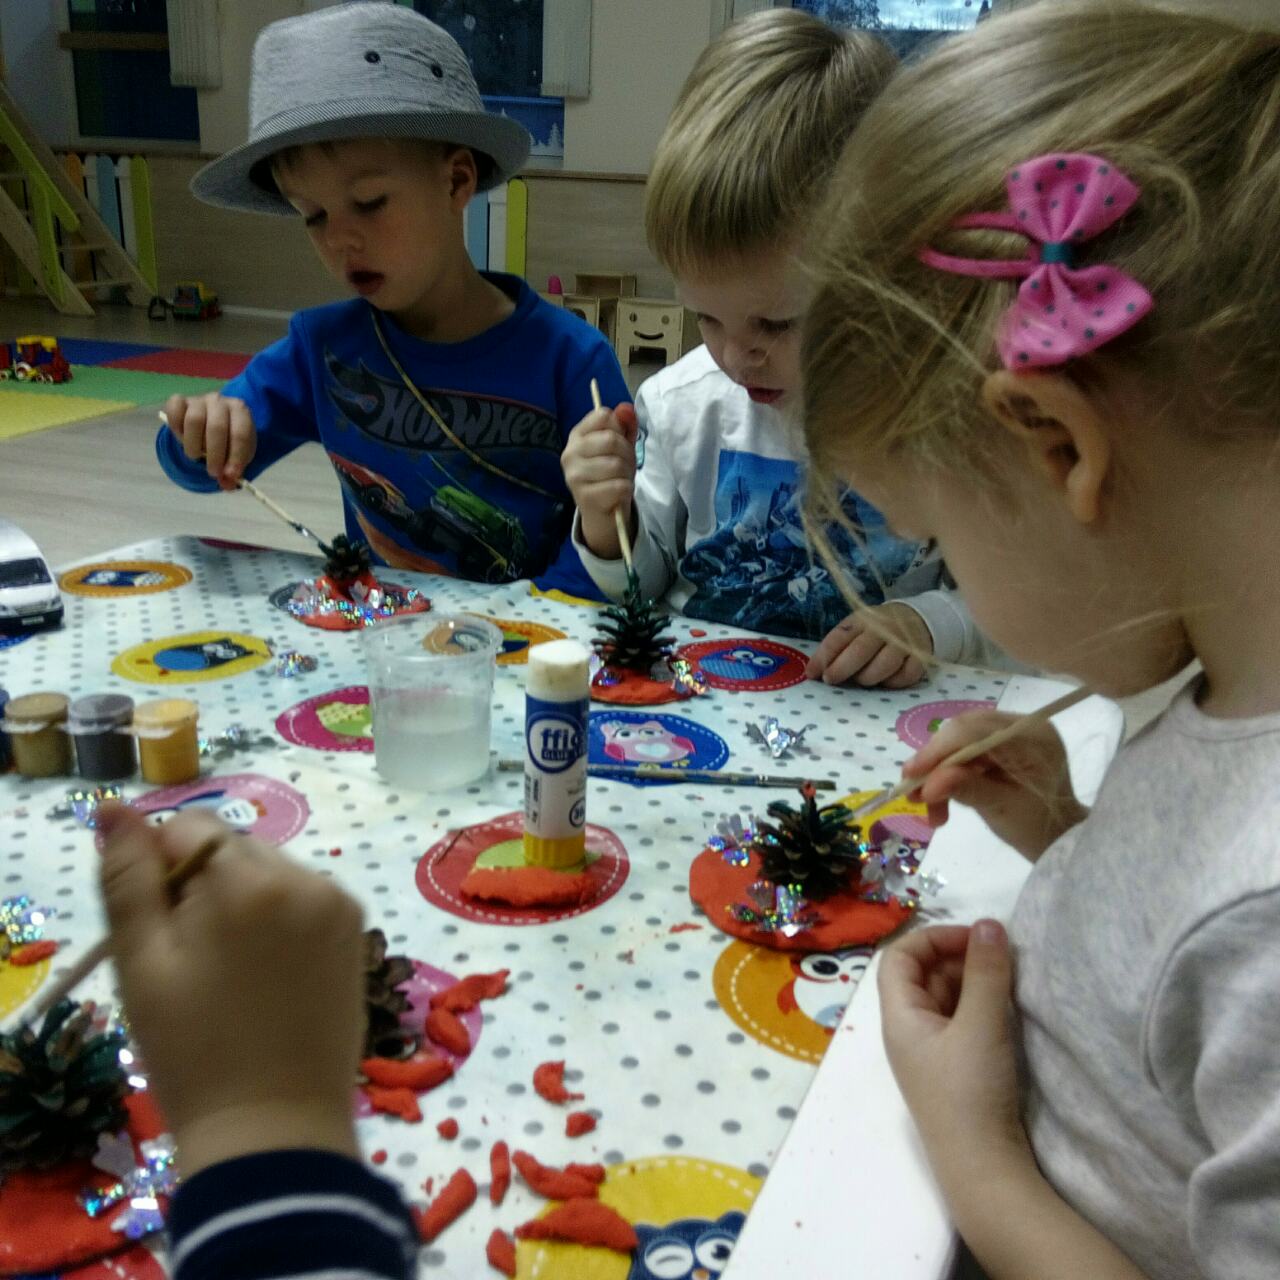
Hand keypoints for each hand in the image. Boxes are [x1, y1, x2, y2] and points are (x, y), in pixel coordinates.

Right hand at [97, 804, 364, 1175]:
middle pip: (233, 849)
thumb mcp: (142, 964)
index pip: (189, 829)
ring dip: (243, 902)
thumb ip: (127, 878)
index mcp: (250, 881)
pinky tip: (267, 977)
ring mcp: (340, 904)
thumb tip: (115, 807)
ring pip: (269, 873)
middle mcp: (307, 877)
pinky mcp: (358, 932)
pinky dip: (279, 921)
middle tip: (193, 961)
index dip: (161, 873)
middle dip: (204, 887)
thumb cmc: (193, 1050)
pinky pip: (304, 899)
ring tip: (231, 975)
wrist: (273, 1128)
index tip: (161, 932)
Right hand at [164, 392, 255, 490]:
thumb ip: (233, 470)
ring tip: (196, 455)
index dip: (235, 457)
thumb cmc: (228, 440)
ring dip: (194, 445)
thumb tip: (227, 484)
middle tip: (213, 472)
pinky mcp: (180, 401)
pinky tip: (183, 439)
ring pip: (194, 420)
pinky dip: (176, 428)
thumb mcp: (236, 456)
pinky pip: (174, 411)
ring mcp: (199, 400)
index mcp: (240, 411)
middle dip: (215, 455)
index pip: (240, 434)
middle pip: (217, 427)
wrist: (213, 423)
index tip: (230, 475)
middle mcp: (220, 401)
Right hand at [562, 401, 638, 559]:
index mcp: (577, 435)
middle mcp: (569, 453)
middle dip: (626, 454)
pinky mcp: (584, 497)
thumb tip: (626, 408)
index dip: (619, 429)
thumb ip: (624, 425)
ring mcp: (574, 476)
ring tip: (620, 480)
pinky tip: (618, 494)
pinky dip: (626, 490)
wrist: (603, 512)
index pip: (603, 416)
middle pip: (611, 440)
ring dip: (626, 474)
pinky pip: (618, 486)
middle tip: (623, 466)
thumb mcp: (621, 446)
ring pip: (615, 465)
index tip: (617, 443)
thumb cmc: (611, 474)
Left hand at [806, 604, 930, 687]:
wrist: (917, 619)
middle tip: (832, 680)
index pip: (839, 637)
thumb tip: (813, 672)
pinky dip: (893, 683)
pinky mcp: (920, 657)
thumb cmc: (876, 630)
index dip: (823, 657)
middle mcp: (883, 629)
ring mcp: (903, 643)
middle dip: (842, 669)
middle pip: (860, 651)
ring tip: (861, 680)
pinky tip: (886, 681)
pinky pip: (905, 676)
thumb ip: (837, 647)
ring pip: (883, 665)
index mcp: (862, 620)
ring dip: (868, 677)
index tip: (812, 674)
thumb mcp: (855, 630)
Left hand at [878, 921, 1031, 1179]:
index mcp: (898, 1017)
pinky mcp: (954, 1070)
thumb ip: (986, 972)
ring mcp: (931, 1052)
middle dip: (957, 956)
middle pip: (921, 975)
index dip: (933, 938)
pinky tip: (1007, 1006)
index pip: (898, 958)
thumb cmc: (971, 1092)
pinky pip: (959, 1021)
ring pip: (944, 998)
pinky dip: (979, 1005)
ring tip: (1009, 976)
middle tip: (1001, 955)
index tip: (975, 937)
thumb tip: (990, 922)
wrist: (984, 1170)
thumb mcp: (982, 1026)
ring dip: (972, 980)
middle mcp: (907, 1031)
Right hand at [902, 710, 1085, 859]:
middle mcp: (1022, 726)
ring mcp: (1010, 735)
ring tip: (929, 809)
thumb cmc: (1038, 828)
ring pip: (957, 743)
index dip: (937, 750)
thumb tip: (929, 784)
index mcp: (1031, 737)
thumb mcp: (1003, 810)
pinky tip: (941, 802)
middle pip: (962, 732)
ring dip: (938, 774)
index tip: (911, 776)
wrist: (1058, 839)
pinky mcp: (999, 746)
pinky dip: (948, 776)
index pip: (973, 730)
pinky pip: (963, 753)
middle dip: (934, 763)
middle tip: (913, 794)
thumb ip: (968, 790)